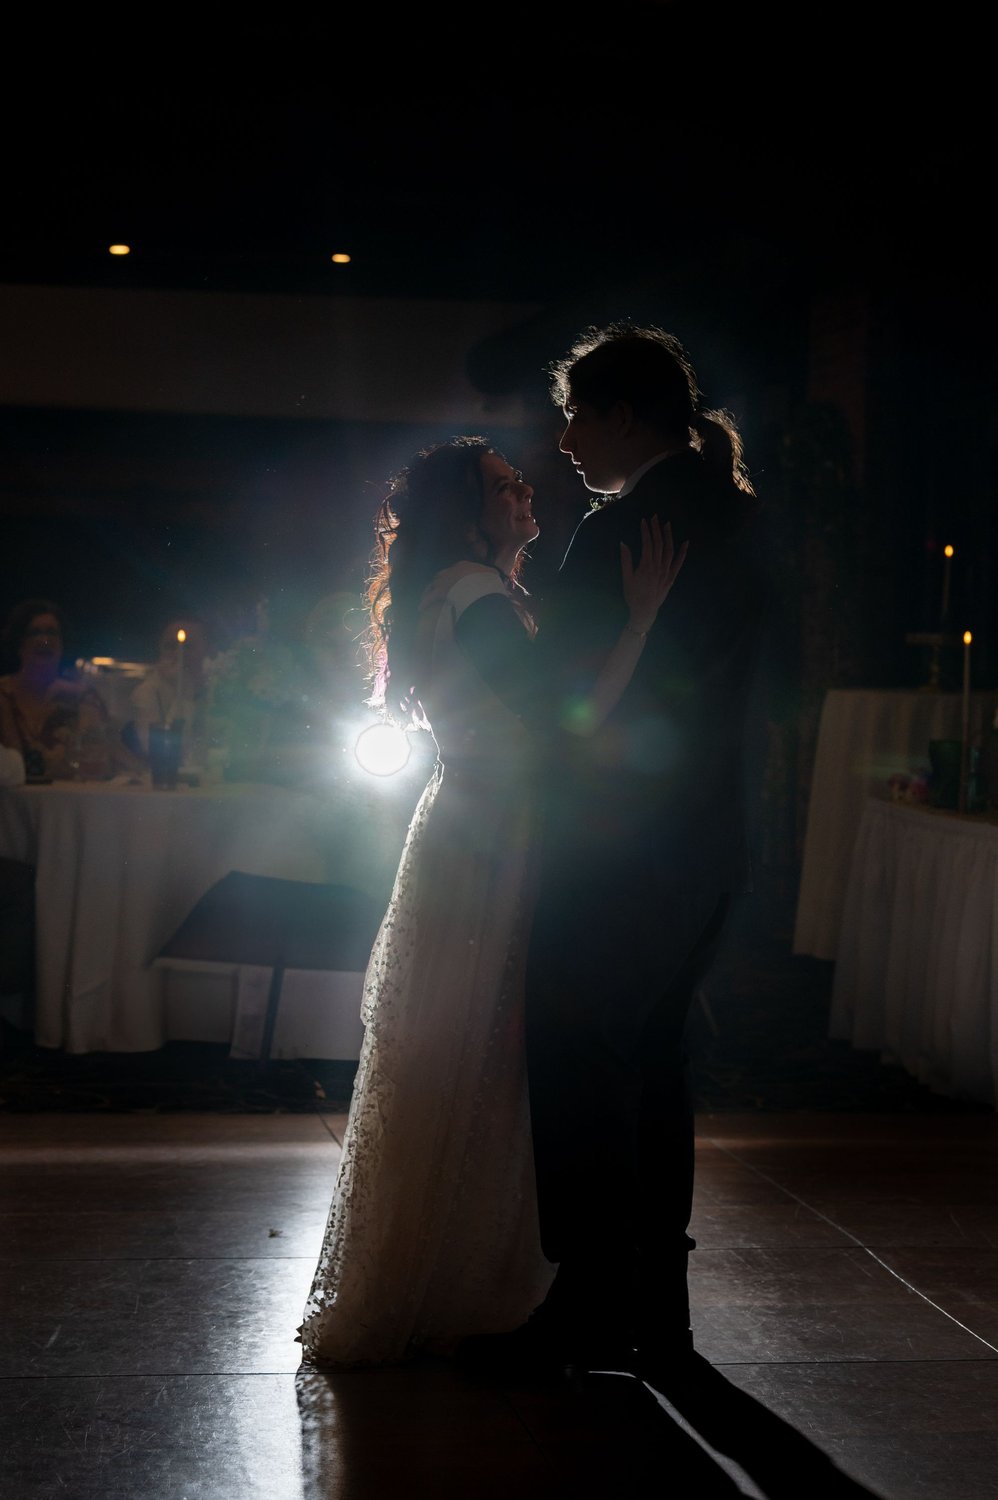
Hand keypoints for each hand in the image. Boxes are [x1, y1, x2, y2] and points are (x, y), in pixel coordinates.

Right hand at [620, 516, 687, 635]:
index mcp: (646, 566)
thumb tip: (623, 544)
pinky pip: (679, 563)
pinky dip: (683, 553)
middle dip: (656, 529)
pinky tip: (685, 543)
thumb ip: (626, 560)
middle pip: (659, 544)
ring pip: (669, 550)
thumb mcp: (626, 578)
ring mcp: (666, 572)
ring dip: (668, 536)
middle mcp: (658, 567)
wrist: (645, 611)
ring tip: (667, 524)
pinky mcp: (671, 578)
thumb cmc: (633, 595)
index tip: (644, 521)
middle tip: (654, 517)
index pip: (647, 544)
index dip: (646, 531)